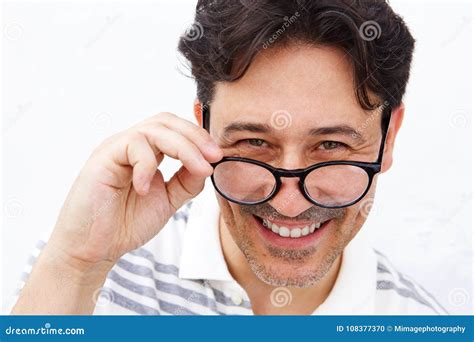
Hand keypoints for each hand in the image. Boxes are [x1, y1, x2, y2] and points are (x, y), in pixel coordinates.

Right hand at [48, 112, 221, 265]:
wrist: (93, 249)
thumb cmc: (124, 224)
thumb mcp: (166, 201)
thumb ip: (186, 182)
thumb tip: (207, 164)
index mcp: (146, 153)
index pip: (175, 130)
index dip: (199, 138)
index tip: (218, 156)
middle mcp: (131, 146)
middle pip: (166, 121)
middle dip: (195, 136)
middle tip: (213, 156)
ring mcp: (116, 149)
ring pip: (153, 129)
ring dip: (182, 147)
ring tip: (197, 169)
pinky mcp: (102, 158)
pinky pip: (131, 145)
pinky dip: (146, 165)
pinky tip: (146, 190)